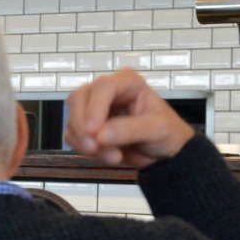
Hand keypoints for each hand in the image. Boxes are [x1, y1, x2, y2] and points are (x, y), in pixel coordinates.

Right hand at [64, 69, 193, 169]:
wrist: (165, 154)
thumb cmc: (168, 134)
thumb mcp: (157, 130)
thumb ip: (130, 130)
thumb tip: (100, 135)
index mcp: (127, 83)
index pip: (102, 87)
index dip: (94, 108)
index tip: (93, 132)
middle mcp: (107, 92)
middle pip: (78, 99)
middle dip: (83, 126)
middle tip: (95, 148)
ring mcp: (94, 108)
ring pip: (73, 119)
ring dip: (86, 142)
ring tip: (113, 157)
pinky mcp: (86, 126)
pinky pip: (72, 135)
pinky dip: (83, 149)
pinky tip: (106, 155)